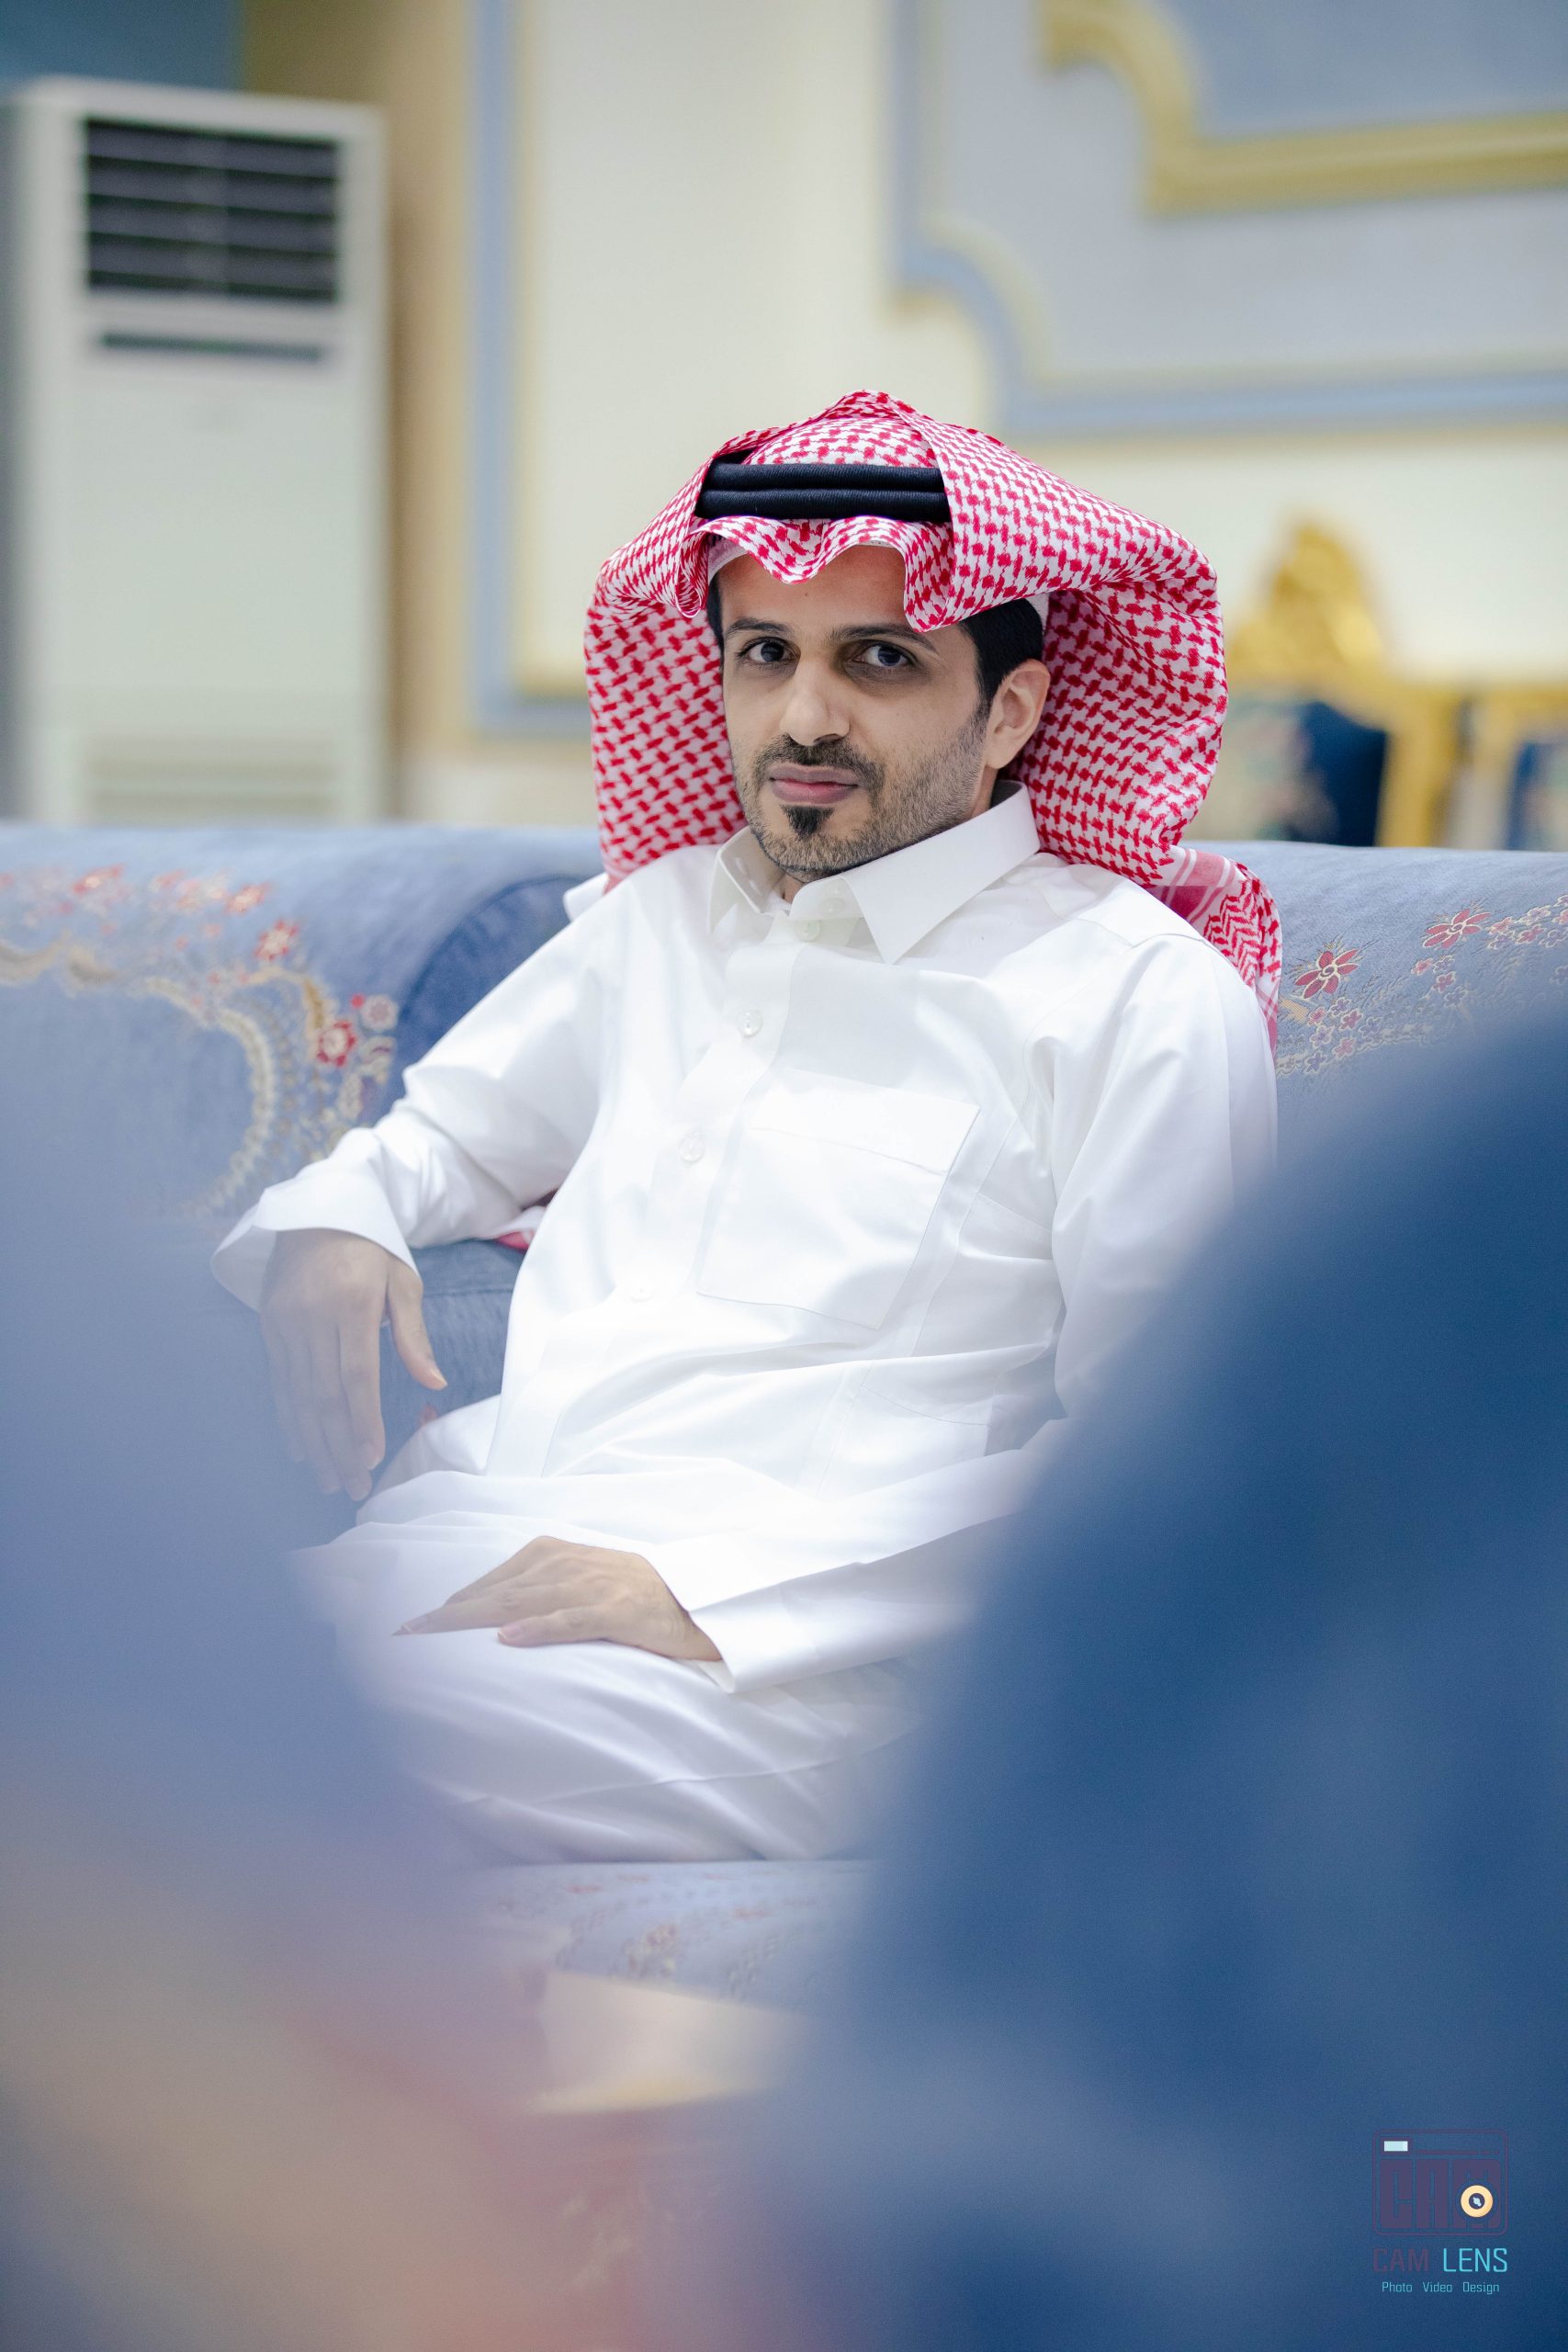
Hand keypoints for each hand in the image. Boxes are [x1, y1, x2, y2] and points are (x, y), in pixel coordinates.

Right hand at [260, 1229, 444, 1501]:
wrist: (315, 1215)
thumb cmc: (371, 1252)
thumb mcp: (402, 1283)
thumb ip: (414, 1336)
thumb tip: (434, 1382)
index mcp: (351, 1303)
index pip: (356, 1374)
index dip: (362, 1419)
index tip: (371, 1456)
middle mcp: (312, 1316)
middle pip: (323, 1394)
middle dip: (338, 1446)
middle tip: (352, 1486)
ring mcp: (285, 1323)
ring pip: (297, 1395)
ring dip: (313, 1443)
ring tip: (328, 1481)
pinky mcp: (269, 1327)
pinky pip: (279, 1382)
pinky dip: (288, 1419)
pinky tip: (299, 1450)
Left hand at [396, 1536, 721, 1662]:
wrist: (699, 1599)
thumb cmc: (635, 1594)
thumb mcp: (580, 1583)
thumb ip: (538, 1592)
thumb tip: (491, 1619)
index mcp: (554, 1554)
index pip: (491, 1582)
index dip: (450, 1604)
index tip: (411, 1627)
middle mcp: (567, 1564)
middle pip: (496, 1593)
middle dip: (447, 1614)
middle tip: (404, 1633)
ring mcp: (592, 1586)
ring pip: (522, 1603)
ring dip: (474, 1618)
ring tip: (435, 1633)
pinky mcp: (617, 1611)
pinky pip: (570, 1619)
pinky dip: (538, 1628)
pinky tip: (508, 1640)